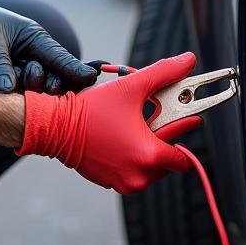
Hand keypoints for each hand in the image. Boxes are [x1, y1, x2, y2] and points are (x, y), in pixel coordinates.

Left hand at [0, 0, 96, 93]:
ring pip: (37, 92)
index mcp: (35, 39)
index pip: (59, 56)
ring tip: (13, 85)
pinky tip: (11, 98)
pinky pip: (18, 99)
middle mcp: (33, 58)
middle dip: (50, 85)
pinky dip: (16, 102)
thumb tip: (9, 90)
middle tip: (41, 85)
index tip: (90, 78)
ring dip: (30, 93)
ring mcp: (21, 73)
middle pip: (54, 79)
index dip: (74, 68)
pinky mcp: (7, 86)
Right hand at [17, 52, 200, 194]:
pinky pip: (131, 171)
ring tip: (133, 126)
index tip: (191, 117)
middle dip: (163, 138)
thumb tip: (188, 61)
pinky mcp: (110, 183)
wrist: (55, 127)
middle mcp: (139, 176)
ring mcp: (123, 183)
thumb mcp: (131, 86)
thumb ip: (164, 73)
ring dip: (147, 147)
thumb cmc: (90, 110)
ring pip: (150, 167)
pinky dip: (130, 156)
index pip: (183, 156)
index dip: (186, 131)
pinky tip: (120, 136)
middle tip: (155, 116)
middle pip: (167, 160)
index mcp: (149, 156)